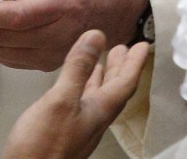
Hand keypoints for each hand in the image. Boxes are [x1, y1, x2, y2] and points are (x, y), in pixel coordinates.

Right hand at [3, 30, 148, 158]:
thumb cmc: (43, 148)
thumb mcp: (61, 99)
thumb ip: (78, 68)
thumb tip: (95, 38)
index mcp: (99, 111)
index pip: (124, 83)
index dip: (134, 63)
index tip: (143, 46)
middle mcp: (94, 120)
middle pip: (114, 90)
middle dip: (120, 68)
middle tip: (125, 50)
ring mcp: (80, 127)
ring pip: (99, 97)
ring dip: (103, 77)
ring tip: (103, 62)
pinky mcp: (65, 131)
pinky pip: (83, 102)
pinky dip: (85, 86)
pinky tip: (75, 85)